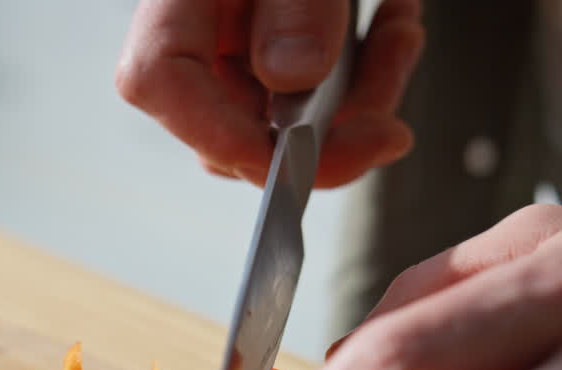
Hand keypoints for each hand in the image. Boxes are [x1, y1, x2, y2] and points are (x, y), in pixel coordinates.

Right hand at [116, 0, 423, 186]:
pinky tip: (394, 26)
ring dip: (358, 101)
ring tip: (402, 38)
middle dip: (321, 135)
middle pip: (230, 123)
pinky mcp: (276, 48)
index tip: (299, 162)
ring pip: (280, 122)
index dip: (222, 136)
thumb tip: (292, 79)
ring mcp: (236, 42)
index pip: (159, 81)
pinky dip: (366, 75)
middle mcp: (198, 25)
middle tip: (388, 121)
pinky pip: (312, 94)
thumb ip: (298, 3)